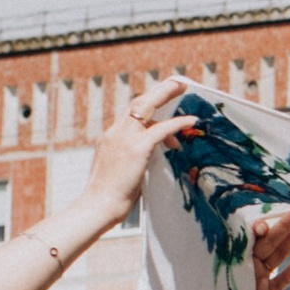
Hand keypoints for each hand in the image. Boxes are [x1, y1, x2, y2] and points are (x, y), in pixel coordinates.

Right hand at [79, 72, 199, 232]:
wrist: (97, 206)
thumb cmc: (109, 197)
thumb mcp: (120, 171)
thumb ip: (132, 160)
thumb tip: (146, 160)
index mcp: (110, 138)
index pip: (130, 114)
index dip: (148, 105)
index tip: (162, 99)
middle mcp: (115, 133)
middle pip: (138, 103)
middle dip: (159, 91)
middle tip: (177, 83)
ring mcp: (124, 139)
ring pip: (147, 107)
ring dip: (166, 95)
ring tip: (183, 88)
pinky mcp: (136, 149)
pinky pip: (161, 129)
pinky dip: (177, 122)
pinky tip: (191, 120)